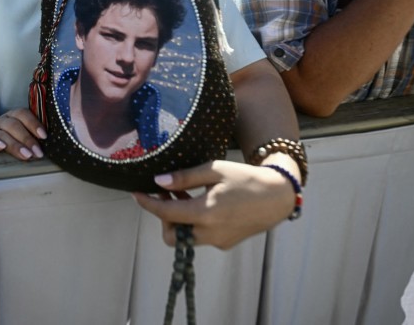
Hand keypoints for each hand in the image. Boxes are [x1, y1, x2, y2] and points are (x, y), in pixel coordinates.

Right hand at [0, 108, 46, 160]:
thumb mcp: (21, 131)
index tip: (44, 136)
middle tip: (37, 153)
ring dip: (15, 145)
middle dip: (27, 139)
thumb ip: (33, 134)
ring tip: (26, 155)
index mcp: (14, 115)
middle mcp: (3, 120)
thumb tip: (50, 144)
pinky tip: (1, 147)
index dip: (34, 124)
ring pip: (3, 134)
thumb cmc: (11, 136)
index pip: (23, 114)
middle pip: (14, 125)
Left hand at [133, 160, 295, 249]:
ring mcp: (218, 241)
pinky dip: (194, 224)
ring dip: (179, 220)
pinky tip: (202, 204)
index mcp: (206, 213)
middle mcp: (210, 233)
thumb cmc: (246, 178)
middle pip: (172, 235)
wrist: (278, 196)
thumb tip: (159, 182)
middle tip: (168, 195)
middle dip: (163, 218)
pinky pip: (200, 237)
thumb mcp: (214, 170)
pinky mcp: (226, 243)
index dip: (147, 204)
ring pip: (186, 238)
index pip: (165, 214)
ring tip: (185, 196)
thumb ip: (185, 178)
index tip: (136, 194)